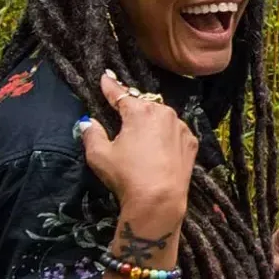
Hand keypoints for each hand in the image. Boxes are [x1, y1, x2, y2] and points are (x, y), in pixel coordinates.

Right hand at [78, 71, 197, 219]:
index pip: (120, 94)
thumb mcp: (99, 155)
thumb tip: (87, 122)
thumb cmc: (127, 176)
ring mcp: (180, 128)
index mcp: (140, 112)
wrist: (159, 201)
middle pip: (143, 105)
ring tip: (142, 137)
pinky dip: (166, 135)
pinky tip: (159, 149)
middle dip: (132, 109)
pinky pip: (175, 132)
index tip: (105, 78)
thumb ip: (91, 134)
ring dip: (151, 122)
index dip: (111, 86)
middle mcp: (164, 113)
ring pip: (161, 118)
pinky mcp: (191, 143)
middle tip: (123, 116)